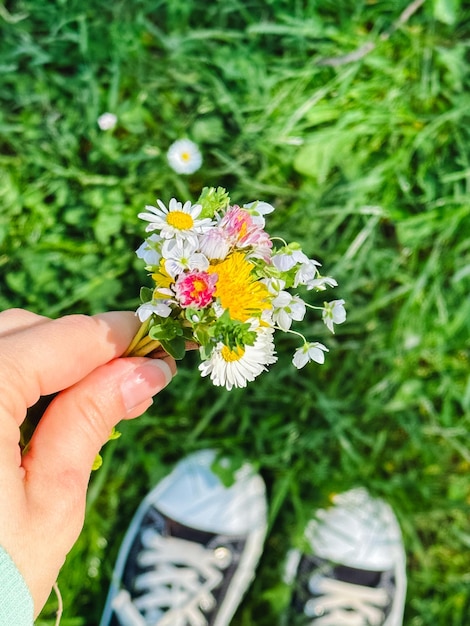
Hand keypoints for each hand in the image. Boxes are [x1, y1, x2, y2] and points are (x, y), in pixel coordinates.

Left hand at [0, 309, 175, 616]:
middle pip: (24, 331)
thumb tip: (143, 371)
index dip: (118, 338)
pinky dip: (19, 379)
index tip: (160, 348)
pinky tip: (50, 408)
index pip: (60, 339)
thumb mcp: (50, 504)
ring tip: (102, 396)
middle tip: (136, 379)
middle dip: (85, 347)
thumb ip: (91, 420)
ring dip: (52, 361)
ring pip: (1, 346)